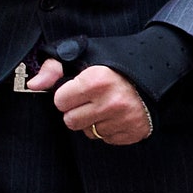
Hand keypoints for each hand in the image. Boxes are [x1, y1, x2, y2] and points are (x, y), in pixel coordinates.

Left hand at [26, 59, 153, 143]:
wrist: (158, 67)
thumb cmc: (118, 59)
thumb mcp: (84, 54)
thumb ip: (54, 67)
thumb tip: (34, 85)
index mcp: (97, 80)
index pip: (60, 102)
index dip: (66, 93)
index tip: (78, 87)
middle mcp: (111, 102)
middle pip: (71, 121)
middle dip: (77, 110)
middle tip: (91, 97)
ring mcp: (124, 119)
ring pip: (89, 132)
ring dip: (94, 120)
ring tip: (107, 103)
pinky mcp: (135, 132)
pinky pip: (108, 139)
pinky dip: (110, 128)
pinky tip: (117, 112)